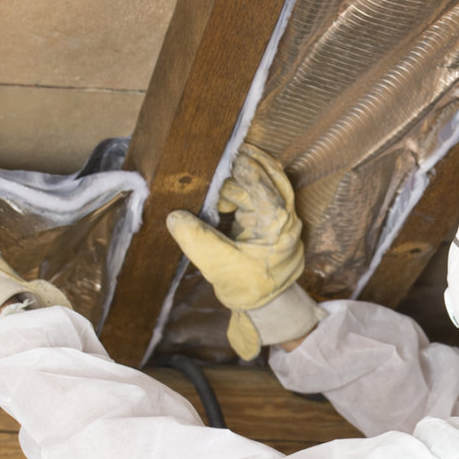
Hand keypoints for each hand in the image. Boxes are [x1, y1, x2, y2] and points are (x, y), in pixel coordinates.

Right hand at [166, 144, 322, 358]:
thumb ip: (197, 239)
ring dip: (237, 179)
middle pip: (269, 176)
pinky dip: (237, 191)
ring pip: (262, 184)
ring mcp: (279, 218)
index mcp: (278, 223)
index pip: (263, 184)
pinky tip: (217, 194)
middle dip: (245, 162)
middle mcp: (285, 216)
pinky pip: (256, 196)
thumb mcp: (219, 266)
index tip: (224, 153)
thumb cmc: (249, 288)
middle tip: (221, 151)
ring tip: (212, 176)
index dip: (243, 166)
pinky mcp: (269, 221)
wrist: (266, 308)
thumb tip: (174, 216)